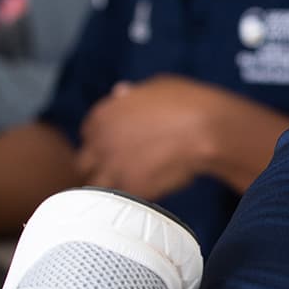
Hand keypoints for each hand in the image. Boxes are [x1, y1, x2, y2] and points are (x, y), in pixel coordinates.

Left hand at [73, 75, 233, 201]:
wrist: (204, 128)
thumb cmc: (186, 102)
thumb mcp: (155, 87)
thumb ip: (131, 95)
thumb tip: (120, 92)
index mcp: (102, 116)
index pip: (88, 134)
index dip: (103, 141)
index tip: (118, 145)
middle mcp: (100, 143)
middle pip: (84, 163)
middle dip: (100, 166)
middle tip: (122, 168)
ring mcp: (113, 168)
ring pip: (97, 187)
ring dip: (111, 187)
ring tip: (133, 185)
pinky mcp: (130, 189)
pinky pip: (122, 200)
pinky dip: (132, 199)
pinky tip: (148, 190)